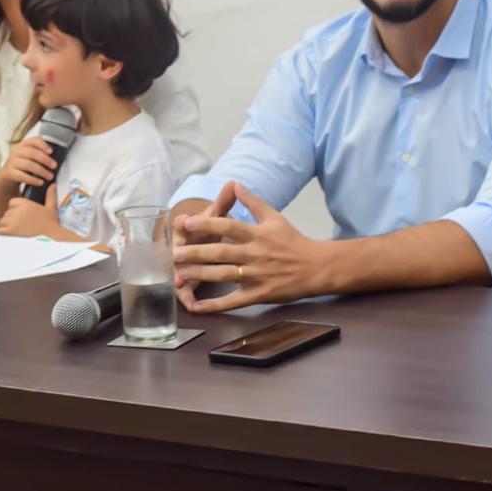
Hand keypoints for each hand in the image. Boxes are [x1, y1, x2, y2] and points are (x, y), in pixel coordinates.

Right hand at [0, 137, 58, 191]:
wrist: (8, 175)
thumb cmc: (24, 164)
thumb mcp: (30, 156)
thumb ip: (40, 154)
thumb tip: (56, 160)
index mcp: (24, 145)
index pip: (34, 140)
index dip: (43, 145)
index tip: (51, 152)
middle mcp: (16, 151)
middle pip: (32, 153)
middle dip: (45, 160)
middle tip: (54, 166)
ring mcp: (12, 162)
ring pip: (28, 165)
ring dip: (41, 171)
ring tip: (50, 176)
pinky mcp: (9, 173)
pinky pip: (22, 176)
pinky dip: (33, 180)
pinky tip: (40, 182)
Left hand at [0, 185, 60, 236]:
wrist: (50, 240)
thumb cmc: (50, 225)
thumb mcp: (51, 208)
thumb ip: (50, 195)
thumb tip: (52, 185)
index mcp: (25, 203)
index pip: (12, 203)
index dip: (16, 210)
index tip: (24, 217)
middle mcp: (17, 211)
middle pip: (6, 213)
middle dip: (12, 220)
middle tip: (23, 227)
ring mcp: (12, 221)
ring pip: (2, 222)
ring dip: (7, 227)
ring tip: (18, 232)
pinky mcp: (8, 232)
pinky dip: (3, 234)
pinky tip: (13, 236)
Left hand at [173, 182, 326, 313]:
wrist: (316, 267)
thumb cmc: (293, 241)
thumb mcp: (274, 217)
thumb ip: (252, 202)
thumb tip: (235, 184)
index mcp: (257, 234)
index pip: (228, 227)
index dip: (207, 224)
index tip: (186, 222)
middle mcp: (256, 254)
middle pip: (222, 253)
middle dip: (196, 253)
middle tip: (175, 253)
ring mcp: (257, 276)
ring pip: (224, 276)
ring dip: (201, 275)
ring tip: (179, 275)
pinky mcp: (259, 294)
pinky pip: (234, 301)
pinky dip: (215, 305)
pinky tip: (197, 306)